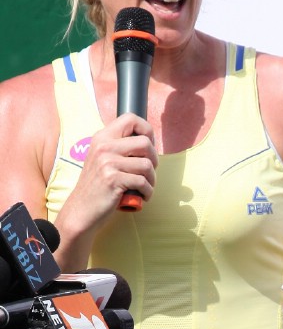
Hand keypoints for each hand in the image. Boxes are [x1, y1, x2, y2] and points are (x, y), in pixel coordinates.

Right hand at [59, 113, 156, 239]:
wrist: (81, 210)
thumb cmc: (98, 187)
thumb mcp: (102, 159)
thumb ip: (119, 147)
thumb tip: (148, 141)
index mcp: (102, 137)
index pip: (130, 118)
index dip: (146, 130)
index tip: (149, 146)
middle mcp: (104, 146)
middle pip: (145, 143)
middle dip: (155, 160)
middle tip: (148, 172)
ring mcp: (107, 162)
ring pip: (147, 165)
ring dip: (152, 180)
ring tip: (145, 187)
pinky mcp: (113, 179)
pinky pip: (143, 182)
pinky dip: (148, 192)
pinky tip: (142, 196)